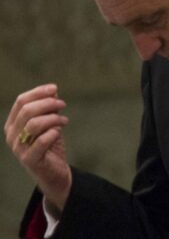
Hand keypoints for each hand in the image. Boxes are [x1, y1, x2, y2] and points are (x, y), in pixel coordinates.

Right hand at [5, 84, 71, 212]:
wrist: (54, 174)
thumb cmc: (50, 146)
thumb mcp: (50, 124)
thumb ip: (49, 109)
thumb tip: (53, 90)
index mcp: (13, 124)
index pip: (21, 102)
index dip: (38, 92)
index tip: (55, 88)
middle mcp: (12, 135)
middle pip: (27, 111)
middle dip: (48, 103)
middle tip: (63, 104)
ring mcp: (19, 148)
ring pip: (34, 124)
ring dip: (53, 118)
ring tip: (64, 120)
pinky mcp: (30, 159)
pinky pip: (41, 141)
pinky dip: (53, 133)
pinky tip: (59, 131)